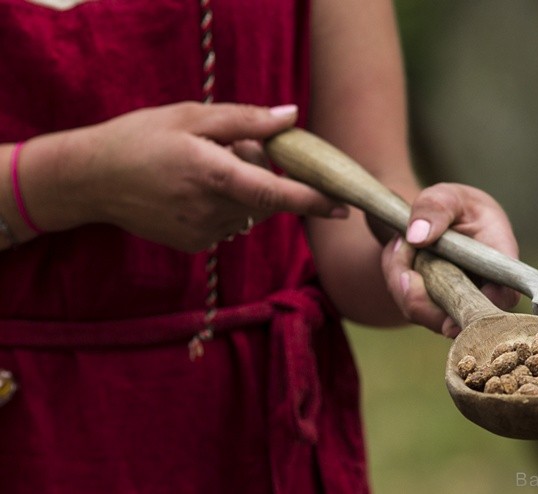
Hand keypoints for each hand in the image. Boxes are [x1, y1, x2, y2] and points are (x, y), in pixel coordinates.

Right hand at [27, 102, 346, 251]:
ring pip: (249, 211)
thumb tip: (292, 118)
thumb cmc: (141, 138)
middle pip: (266, 197)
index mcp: (214, 176)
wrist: (93, 180)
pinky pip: (229, 223)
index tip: (343, 206)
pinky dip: (225, 206)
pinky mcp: (195, 245)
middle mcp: (213, 211)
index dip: (313, 200)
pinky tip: (192, 192)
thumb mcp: (192, 116)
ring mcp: (203, 233)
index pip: (277, 192)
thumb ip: (246, 120)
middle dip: (263, 174)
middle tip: (228, 150)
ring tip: (202, 170)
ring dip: (243, 191)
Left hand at [381, 183, 519, 336]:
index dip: (487, 304)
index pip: (505, 294)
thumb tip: (417, 236)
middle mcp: (480, 287)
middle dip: (426, 302)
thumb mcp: (445, 195)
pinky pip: (408, 305)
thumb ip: (435, 208)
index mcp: (497, 258)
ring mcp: (455, 301)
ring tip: (401, 245)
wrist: (426, 219)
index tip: (458, 296)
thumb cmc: (448, 205)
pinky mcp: (432, 307)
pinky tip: (399, 252)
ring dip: (404, 284)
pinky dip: (396, 279)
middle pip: (460, 318)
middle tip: (406, 276)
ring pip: (427, 315)